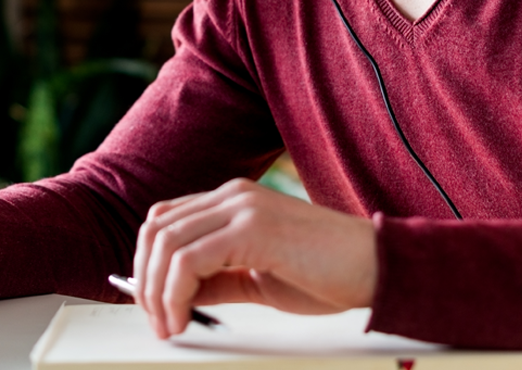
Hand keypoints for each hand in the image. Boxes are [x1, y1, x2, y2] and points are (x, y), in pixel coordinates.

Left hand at [131, 178, 377, 338]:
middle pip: (156, 229)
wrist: (377, 268)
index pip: (165, 221)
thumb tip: (177, 296)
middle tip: (156, 321)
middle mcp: (233, 196)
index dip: (147, 264)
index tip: (151, 304)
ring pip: (166, 243)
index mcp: (233, 201)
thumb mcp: (258, 279)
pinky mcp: (253, 228)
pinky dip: (175, 294)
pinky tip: (183, 318)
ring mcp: (242, 207)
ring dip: (156, 292)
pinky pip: (190, 260)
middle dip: (144, 281)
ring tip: (168, 325)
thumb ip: (216, 281)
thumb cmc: (329, 274)